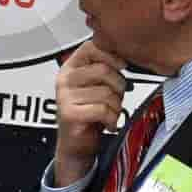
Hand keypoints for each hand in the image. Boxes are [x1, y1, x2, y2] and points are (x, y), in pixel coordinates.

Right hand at [53, 38, 128, 185]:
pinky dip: (111, 118)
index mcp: (71, 67)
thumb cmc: (89, 114)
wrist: (76, 144)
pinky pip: (102, 109)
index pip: (92, 47)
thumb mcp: (96, 85)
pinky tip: (107, 122)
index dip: (112, 55)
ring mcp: (65, 96)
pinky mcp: (69, 113)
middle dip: (118, 85)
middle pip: (103, 70)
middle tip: (116, 97)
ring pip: (105, 92)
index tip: (122, 66)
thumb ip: (105, 67)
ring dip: (116, 106)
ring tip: (110, 112)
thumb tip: (127, 56)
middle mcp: (65, 79)